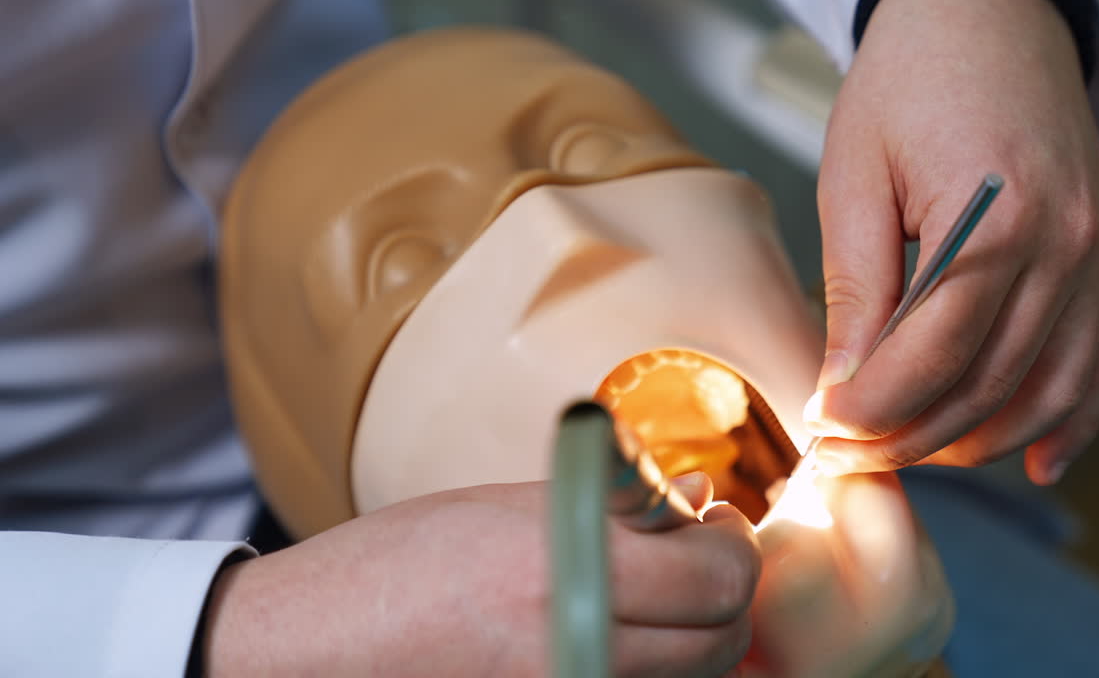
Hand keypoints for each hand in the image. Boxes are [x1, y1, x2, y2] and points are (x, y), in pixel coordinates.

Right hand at [201, 476, 758, 676]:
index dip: (731, 542)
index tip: (713, 521)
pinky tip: (619, 634)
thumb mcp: (505, 507)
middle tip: (690, 552)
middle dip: (721, 590)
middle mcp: (577, 645)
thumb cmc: (395, 563)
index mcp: (567, 568)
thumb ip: (615, 504)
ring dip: (694, 635)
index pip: (717, 575)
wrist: (314, 646)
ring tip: (650, 594)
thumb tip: (697, 492)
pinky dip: (652, 669)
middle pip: (719, 637)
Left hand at [804, 0, 1098, 484]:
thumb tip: (843, 387)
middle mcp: (1063, 248)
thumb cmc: (910, 83)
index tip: (822, 431)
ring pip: (1047, 395)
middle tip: (846, 454)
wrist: (988, 18)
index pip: (928, 358)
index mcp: (994, 220)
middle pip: (985, 388)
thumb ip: (857, 288)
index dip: (868, 411)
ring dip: (975, 442)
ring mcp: (1097, 259)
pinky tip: (1036, 460)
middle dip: (907, 438)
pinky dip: (1072, 422)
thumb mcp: (855, 177)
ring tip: (909, 452)